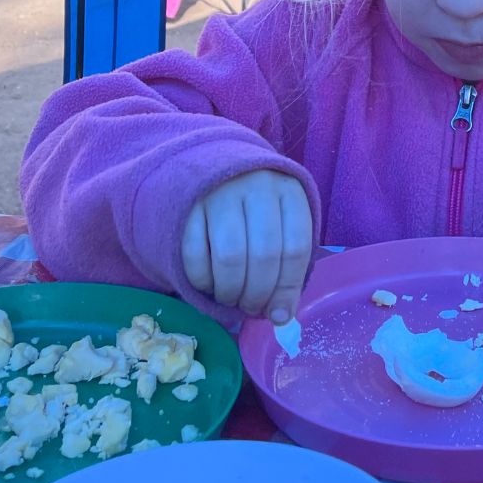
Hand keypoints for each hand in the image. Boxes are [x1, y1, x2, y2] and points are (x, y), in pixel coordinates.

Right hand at [181, 170, 311, 323]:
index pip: (296, 248)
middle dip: (257, 294)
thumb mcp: (281, 223)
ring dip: (230, 290)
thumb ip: (286, 266)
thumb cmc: (256, 205)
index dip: (287, 288)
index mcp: (290, 191)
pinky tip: (208, 285)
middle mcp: (257, 186)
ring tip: (231, 298)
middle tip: (251, 307)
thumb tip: (280, 316)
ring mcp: (219, 193)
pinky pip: (194, 254)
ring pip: (230, 257)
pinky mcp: (187, 204)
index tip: (278, 313)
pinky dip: (202, 280)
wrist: (212, 165)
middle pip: (264, 254)